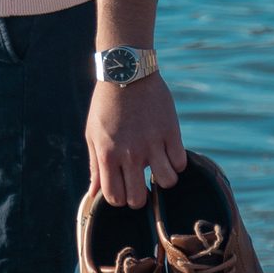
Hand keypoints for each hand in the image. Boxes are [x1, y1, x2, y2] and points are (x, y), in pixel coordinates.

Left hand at [85, 72, 187, 206]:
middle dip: (140, 197)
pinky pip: (180, 163)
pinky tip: (168, 152)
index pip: (114, 197)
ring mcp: (152, 143)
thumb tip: (93, 194)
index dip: (119, 199)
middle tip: (140, 184)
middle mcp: (130, 153)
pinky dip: (176, 162)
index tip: (123, 190)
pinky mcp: (171, 132)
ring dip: (163, 179)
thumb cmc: (106, 106)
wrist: (127, 73)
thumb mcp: (93, 135)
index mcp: (107, 155)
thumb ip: (95, 166)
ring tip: (158, 167)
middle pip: (138, 199)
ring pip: (167, 182)